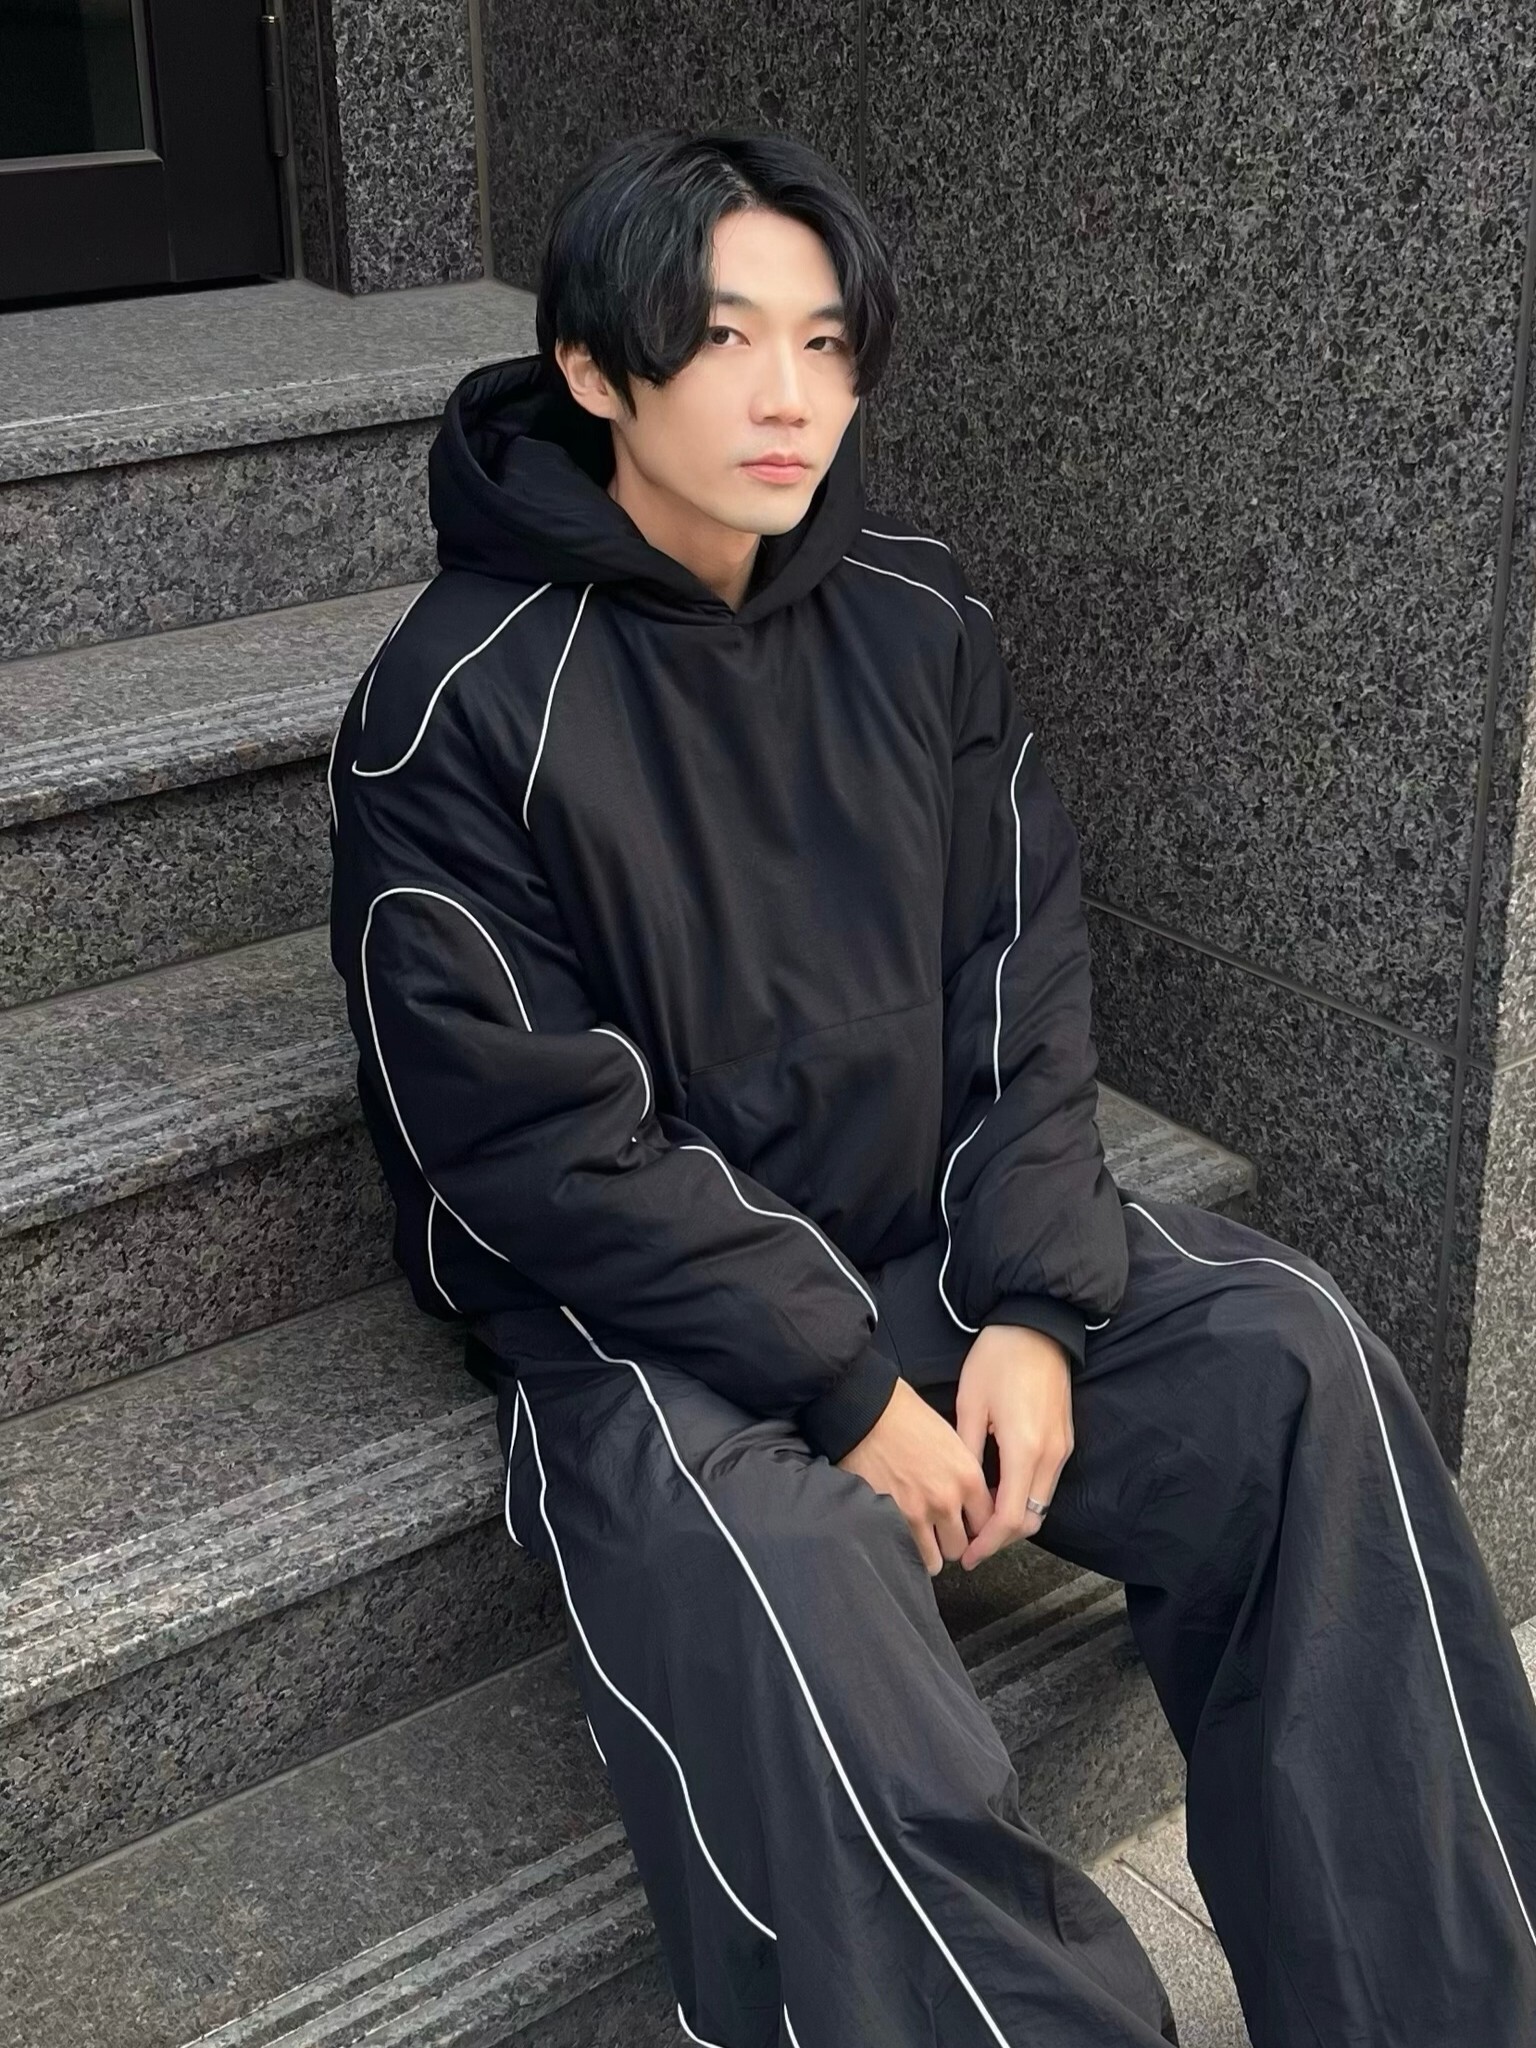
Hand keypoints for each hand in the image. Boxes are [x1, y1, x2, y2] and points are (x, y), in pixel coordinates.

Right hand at [836, 1377, 994, 1574]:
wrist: (868, 1411)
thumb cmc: (906, 1416)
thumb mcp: (952, 1440)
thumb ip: (964, 1475)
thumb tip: (967, 1502)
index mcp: (968, 1477)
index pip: (989, 1524)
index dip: (978, 1528)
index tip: (968, 1527)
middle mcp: (947, 1500)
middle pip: (962, 1547)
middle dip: (952, 1542)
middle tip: (941, 1533)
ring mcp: (918, 1513)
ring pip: (936, 1559)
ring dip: (929, 1550)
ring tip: (921, 1539)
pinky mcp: (889, 1518)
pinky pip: (906, 1553)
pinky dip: (905, 1550)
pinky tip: (902, 1538)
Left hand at [951, 1325, 1073, 1568]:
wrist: (1036, 1325)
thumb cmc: (998, 1359)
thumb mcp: (970, 1406)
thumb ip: (968, 1456)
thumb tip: (960, 1496)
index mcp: (1025, 1449)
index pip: (1011, 1519)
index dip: (988, 1543)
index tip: (968, 1555)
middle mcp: (1051, 1455)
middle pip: (1031, 1519)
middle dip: (1001, 1537)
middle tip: (970, 1541)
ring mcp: (1062, 1448)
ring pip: (1042, 1503)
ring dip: (1014, 1517)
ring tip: (980, 1518)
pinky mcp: (1065, 1439)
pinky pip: (1046, 1483)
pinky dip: (1025, 1496)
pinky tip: (998, 1490)